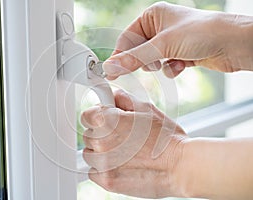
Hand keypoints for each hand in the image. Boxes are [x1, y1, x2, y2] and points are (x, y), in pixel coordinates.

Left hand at [81, 90, 187, 197]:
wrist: (179, 166)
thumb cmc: (166, 138)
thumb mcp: (146, 109)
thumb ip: (124, 99)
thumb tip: (112, 97)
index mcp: (107, 121)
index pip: (86, 116)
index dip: (96, 117)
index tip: (104, 120)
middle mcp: (101, 142)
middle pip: (88, 136)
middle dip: (101, 134)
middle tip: (120, 137)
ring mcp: (103, 163)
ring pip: (89, 154)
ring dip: (100, 153)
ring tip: (122, 152)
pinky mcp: (107, 181)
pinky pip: (93, 172)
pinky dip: (103, 169)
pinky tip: (120, 165)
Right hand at [103, 2, 252, 78]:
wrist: (235, 44)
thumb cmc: (202, 33)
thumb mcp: (163, 45)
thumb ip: (134, 58)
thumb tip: (111, 67)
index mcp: (153, 16)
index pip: (127, 38)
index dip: (120, 55)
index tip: (112, 72)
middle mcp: (160, 27)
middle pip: (138, 51)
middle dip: (144, 61)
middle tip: (147, 67)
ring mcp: (171, 42)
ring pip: (152, 61)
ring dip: (159, 66)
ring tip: (169, 62)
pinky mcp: (181, 54)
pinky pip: (166, 66)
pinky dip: (172, 69)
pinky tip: (182, 65)